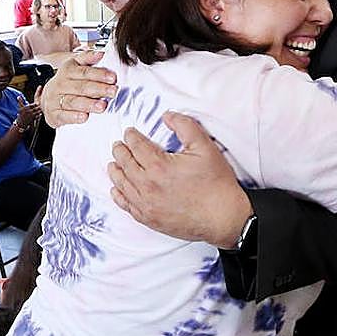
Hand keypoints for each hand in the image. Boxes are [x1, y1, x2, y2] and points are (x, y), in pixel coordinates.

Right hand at [16, 100, 42, 131]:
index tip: (37, 104)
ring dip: (40, 110)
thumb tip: (18, 96)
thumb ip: (20, 102)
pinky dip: (40, 115)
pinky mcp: (33, 119)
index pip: (33, 104)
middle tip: (41, 106)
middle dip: (39, 107)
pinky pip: (38, 116)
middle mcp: (28, 111)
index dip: (36, 104)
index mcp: (26, 108)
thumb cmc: (21, 114)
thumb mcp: (20, 108)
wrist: (20, 123)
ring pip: (38, 112)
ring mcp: (31, 115)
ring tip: (41, 109)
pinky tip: (40, 114)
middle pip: (36, 108)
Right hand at [41, 52, 116, 127]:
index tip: (112, 78)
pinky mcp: (53, 114)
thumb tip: (101, 53)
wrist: (48, 99)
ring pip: (73, 101)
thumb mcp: (74, 66)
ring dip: (88, 104)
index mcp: (67, 71)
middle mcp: (60, 84)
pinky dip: (74, 117)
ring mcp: (55, 100)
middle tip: (112, 92)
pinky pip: (64, 115)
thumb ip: (87, 58)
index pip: (84, 72)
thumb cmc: (66, 83)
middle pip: (81, 87)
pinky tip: (84, 117)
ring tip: (102, 106)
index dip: (99, 74)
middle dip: (98, 89)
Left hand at [108, 112, 251, 248]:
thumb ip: (185, 126)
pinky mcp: (149, 219)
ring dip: (116, 171)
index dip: (131, 137)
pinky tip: (116, 190)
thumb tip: (167, 116)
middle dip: (120, 151)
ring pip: (122, 185)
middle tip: (118, 145)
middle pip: (125, 164)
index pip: (136, 146)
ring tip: (114, 164)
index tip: (129, 132)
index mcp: (159, 166)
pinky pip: (127, 205)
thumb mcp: (205, 147)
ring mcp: (147, 205)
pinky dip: (119, 195)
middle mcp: (148, 186)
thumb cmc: (216, 184)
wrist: (223, 217)